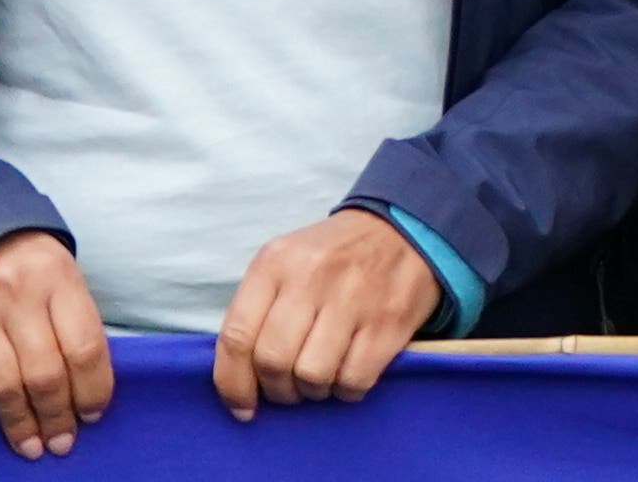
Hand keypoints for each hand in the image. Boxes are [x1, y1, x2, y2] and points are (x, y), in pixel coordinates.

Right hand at [0, 230, 116, 458]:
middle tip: (61, 441)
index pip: (84, 347)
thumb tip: (85, 391)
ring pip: (1, 384)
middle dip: (56, 416)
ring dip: (19, 422)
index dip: (92, 390)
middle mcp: (14, 292)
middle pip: (43, 372)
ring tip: (31, 444)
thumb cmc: (28, 264)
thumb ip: (73, 324)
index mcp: (56, 276)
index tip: (93, 415)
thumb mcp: (63, 276)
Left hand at [207, 208, 437, 418]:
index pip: (237, 336)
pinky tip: (348, 373)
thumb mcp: (285, 263)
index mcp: (276, 262)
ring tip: (321, 377)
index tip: (242, 407)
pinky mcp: (388, 320)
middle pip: (273, 361)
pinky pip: (354, 380)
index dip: (233, 383)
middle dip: (277, 389)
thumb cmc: (332, 257)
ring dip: (313, 391)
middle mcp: (311, 276)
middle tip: (288, 387)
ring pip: (313, 376)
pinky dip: (346, 390)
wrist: (405, 229)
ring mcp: (353, 297)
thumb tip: (239, 378)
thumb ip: (257, 311)